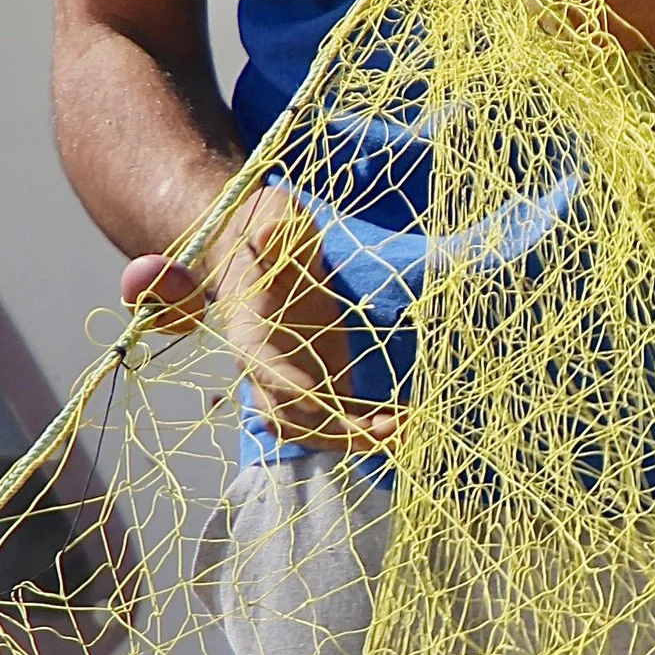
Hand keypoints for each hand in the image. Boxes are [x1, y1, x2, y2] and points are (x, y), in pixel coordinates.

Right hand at [122, 185, 395, 448]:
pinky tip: (407, 422)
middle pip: (291, 418)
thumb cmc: (273, 229)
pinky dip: (370, 428)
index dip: (291, 390)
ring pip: (315, 430)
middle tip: (386, 428)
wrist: (269, 249)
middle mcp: (266, 369)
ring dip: (356, 438)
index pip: (264, 372)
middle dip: (336, 430)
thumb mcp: (273, 216)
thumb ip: (274, 227)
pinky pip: (341, 419)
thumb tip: (269, 232)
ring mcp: (294, 382)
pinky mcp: (323, 383)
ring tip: (405, 431)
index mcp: (247, 334)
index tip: (324, 401)